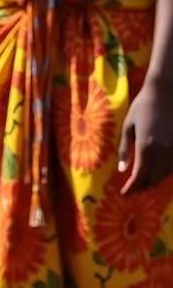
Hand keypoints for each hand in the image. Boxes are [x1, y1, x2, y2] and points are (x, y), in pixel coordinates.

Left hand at [119, 76, 172, 193]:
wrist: (165, 93)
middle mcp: (163, 151)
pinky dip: (164, 172)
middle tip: (132, 190)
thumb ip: (125, 149)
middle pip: (153, 178)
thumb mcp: (128, 126)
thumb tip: (122, 170)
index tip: (125, 194)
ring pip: (165, 174)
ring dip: (153, 180)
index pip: (139, 175)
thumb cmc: (142, 107)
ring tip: (142, 182)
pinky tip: (156, 171)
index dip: (132, 187)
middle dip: (142, 186)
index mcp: (146, 146)